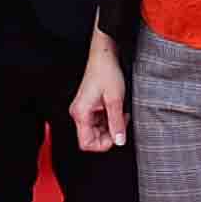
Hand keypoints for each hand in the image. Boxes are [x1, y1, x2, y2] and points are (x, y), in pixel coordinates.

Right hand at [68, 35, 129, 157]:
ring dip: (111, 127)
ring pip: (96, 131)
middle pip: (91, 138)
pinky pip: (98, 122)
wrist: (104, 56)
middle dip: (109, 134)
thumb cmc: (106, 72)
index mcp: (81, 113)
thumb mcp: (115, 100)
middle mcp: (79, 113)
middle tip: (121, 122)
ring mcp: (84, 110)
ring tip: (120, 114)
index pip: (86, 143)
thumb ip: (117, 123)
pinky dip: (109, 120)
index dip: (103, 145)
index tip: (116, 136)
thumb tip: (119, 141)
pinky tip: (116, 110)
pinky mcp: (89, 107)